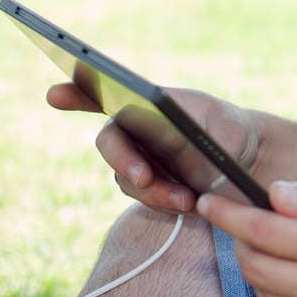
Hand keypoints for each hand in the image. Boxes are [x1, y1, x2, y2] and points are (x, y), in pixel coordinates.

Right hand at [46, 82, 260, 212]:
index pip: (102, 93)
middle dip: (124, 161)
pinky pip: (144, 197)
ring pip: (127, 178)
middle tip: (144, 178)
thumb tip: (167, 125)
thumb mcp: (220, 123)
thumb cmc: (228, 130)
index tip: (54, 95)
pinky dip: (164, 202)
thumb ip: (189, 123)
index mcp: (145, 101)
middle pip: (111, 144)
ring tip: (188, 198)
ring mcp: (135, 159)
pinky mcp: (145, 186)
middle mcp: (132, 129)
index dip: (76, 93)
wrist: (242, 161)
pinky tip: (189, 203)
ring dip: (155, 191)